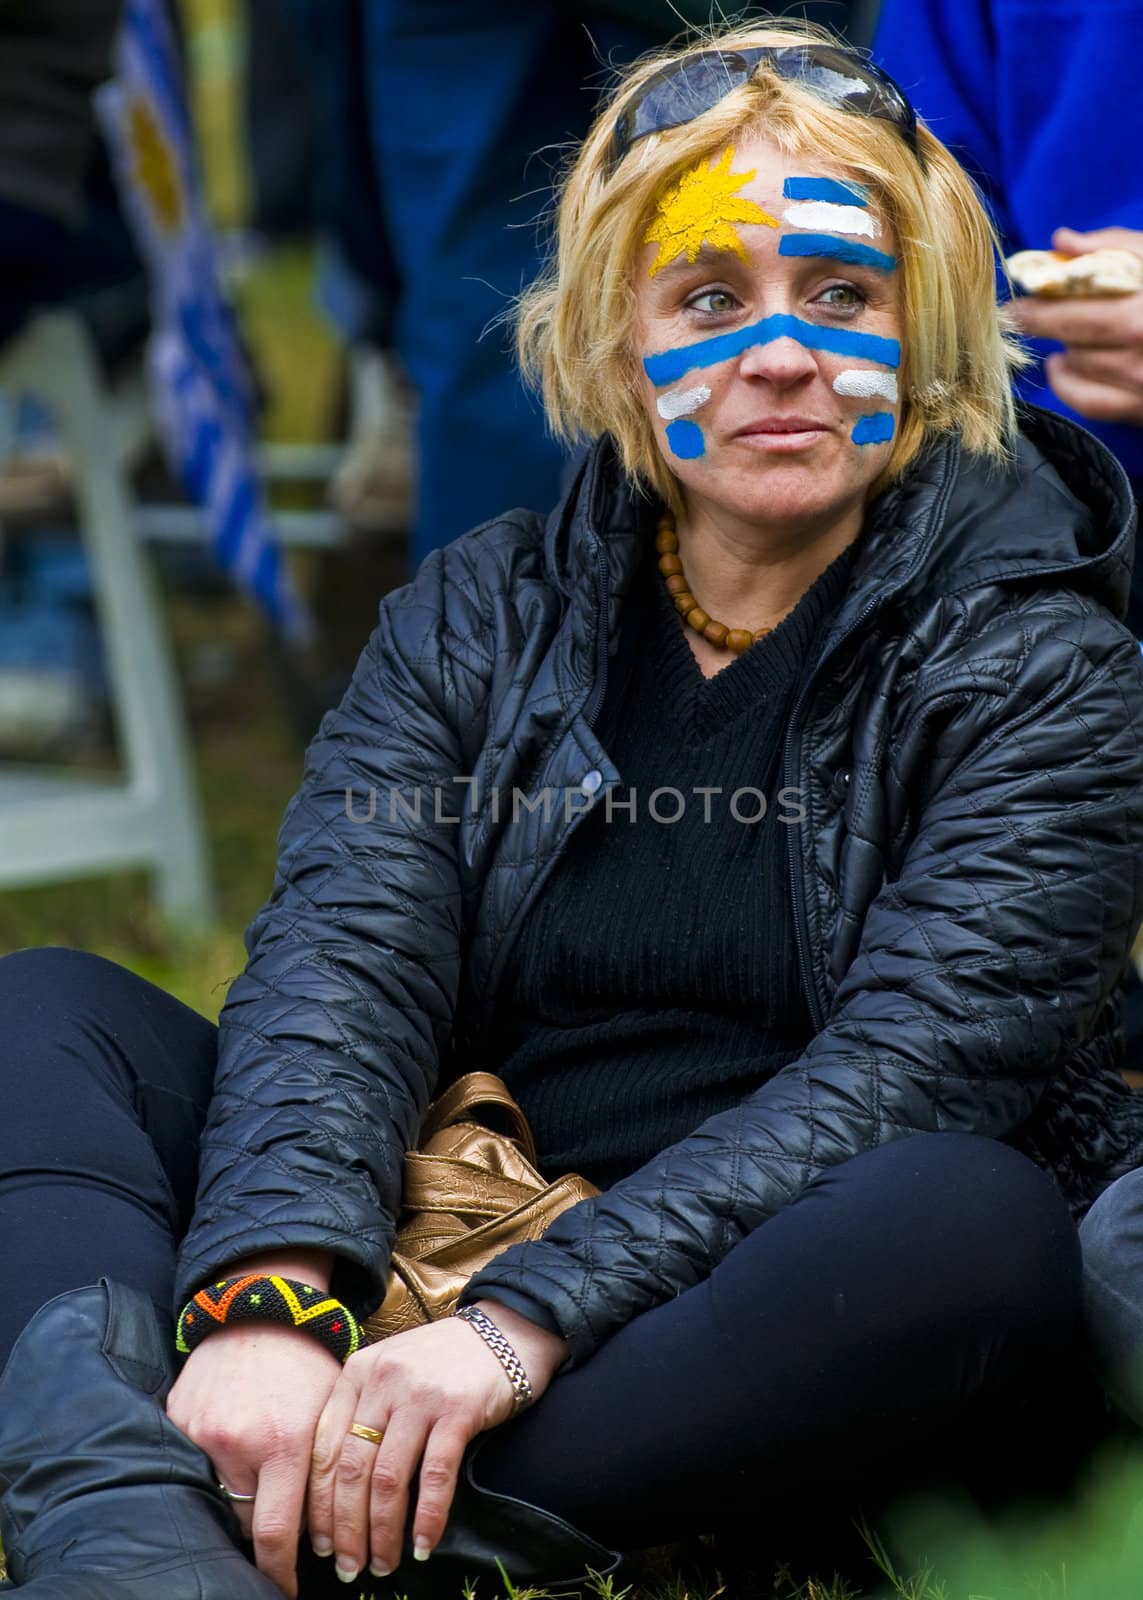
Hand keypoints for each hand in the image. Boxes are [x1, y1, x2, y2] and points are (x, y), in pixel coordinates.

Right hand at [166, 1252, 338, 1598]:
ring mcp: (202, 1433)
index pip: (277, 1535)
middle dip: (266, 1527)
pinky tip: (233, 1439)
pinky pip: (194, 1464)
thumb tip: (328, 1536)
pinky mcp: (177, 1421)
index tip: (287, 1593)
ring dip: (240, 1494)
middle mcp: (238, 1443)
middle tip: (282, 1519)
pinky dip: (213, 1464)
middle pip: (246, 1521)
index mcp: (285, 1442)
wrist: (259, 1309)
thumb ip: (325, 1469)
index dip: (280, 1575)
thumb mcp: (330, 1411)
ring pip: (219, 1496)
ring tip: (259, 1468)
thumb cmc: (306, 1362)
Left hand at [307, 1301, 566, 1585]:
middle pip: (349, 1470)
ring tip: (383, 1564)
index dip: (317, 1504)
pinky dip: (427, 1517)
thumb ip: (361, 1413)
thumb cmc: (442, 1361)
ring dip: (382, 1532)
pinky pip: (435, 1475)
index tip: (319, 1544)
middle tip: (347, 1568)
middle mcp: (383, 1382)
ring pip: (387, 1478)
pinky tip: (423, 1545)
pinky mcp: (458, 1410)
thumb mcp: (390, 1372)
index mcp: (357, 1374)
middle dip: (345, 1529)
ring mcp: (420, 1395)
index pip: (322, 1449)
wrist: (505, 1330)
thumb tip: (334, 1490)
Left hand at [1008, 227, 1142, 424]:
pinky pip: (1085, 401)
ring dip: (1063, 346)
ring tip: (1062, 332)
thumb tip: (1061, 242)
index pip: (1075, 299)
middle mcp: (1141, 343)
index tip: (1018, 294)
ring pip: (1075, 363)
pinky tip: (1062, 365)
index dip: (1038, 298)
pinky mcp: (1140, 409)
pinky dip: (1065, 384)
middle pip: (1069, 331)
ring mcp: (1140, 382)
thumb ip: (1116, 246)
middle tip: (1019, 313)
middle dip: (1039, 321)